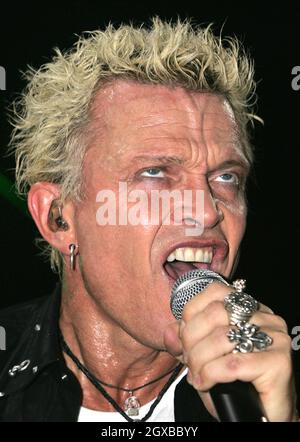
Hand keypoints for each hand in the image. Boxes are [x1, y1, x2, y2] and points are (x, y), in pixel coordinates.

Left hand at [164, 282, 297, 421]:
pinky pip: (232, 363)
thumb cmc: (235, 385)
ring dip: (199, 361)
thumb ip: (185, 344)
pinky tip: (206, 383)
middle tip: (189, 363)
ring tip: (197, 376)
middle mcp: (265, 317)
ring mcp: (274, 337)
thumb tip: (168, 332)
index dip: (191, 314)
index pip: (214, 292)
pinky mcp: (279, 362)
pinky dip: (211, 374)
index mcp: (249, 309)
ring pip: (221, 337)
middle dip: (192, 341)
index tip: (184, 340)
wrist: (263, 416)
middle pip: (215, 313)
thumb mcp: (203, 359)